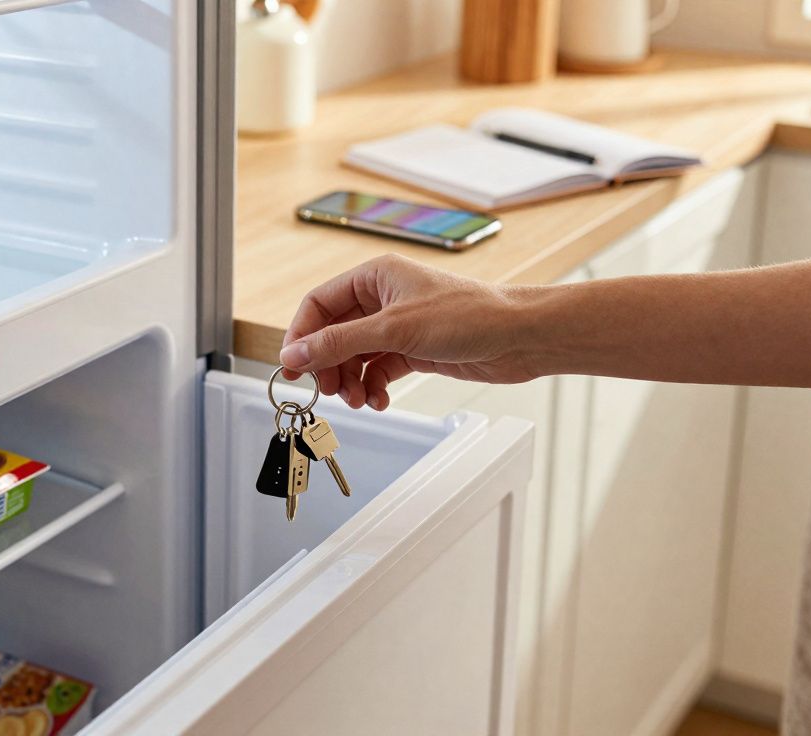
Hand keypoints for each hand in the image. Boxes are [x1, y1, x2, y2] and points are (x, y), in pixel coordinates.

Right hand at [278, 254, 540, 410]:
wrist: (519, 337)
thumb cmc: (471, 315)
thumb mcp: (395, 329)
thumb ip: (340, 342)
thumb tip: (297, 353)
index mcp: (375, 276)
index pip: (319, 303)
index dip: (302, 335)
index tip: (292, 365)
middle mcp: (383, 299)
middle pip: (334, 333)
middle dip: (328, 364)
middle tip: (326, 389)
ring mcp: (398, 326)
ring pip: (355, 356)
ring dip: (350, 380)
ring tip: (356, 398)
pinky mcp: (413, 351)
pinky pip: (377, 371)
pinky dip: (372, 387)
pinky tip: (378, 400)